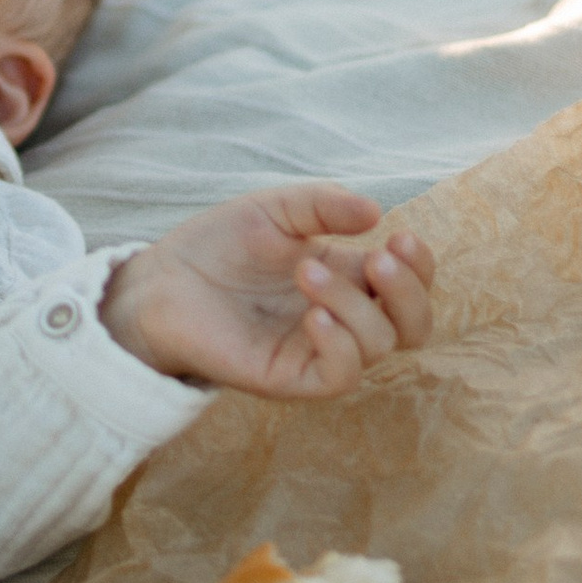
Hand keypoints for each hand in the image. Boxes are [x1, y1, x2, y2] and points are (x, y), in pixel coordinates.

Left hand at [100, 192, 434, 399]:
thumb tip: (376, 212)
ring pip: (378, 345)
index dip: (420, 266)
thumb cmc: (217, 245)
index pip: (411, 285)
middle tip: (377, 258)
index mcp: (347, 277)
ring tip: (306, 271)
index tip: (400, 236)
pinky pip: (340, 376)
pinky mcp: (291, 377)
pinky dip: (339, 346)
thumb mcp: (276, 210)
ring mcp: (318, 350)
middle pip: (414, 325)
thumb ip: (323, 205)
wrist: (161, 281)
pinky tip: (312, 316)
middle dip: (408, 291)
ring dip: (354, 304)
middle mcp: (342, 317)